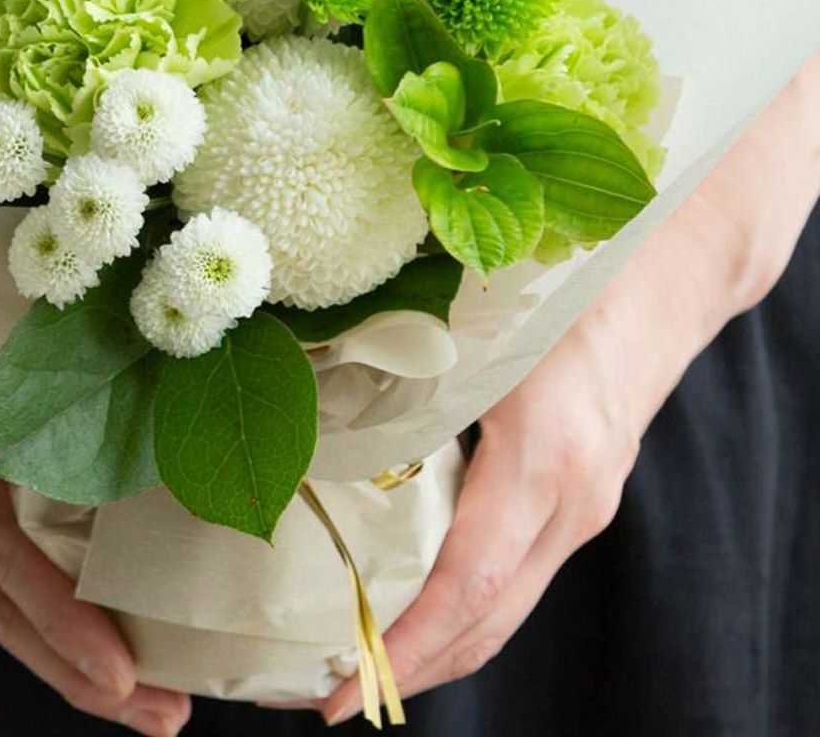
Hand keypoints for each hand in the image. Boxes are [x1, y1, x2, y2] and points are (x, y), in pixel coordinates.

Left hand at [316, 59, 819, 724]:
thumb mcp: (483, 326)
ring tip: (361, 661)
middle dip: (411, 669)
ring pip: (505, 607)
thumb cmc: (567, 286)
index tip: (341, 693)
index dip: (402, 644)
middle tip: (329, 697)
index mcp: (541, 459)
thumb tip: (312, 396)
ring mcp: (583, 507)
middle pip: (487, 620)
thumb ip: (414, 372)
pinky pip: (519, 576)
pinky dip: (468, 609)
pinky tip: (419, 605)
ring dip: (438, 647)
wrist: (664, 281)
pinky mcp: (582, 500)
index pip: (465, 584)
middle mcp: (571, 501)